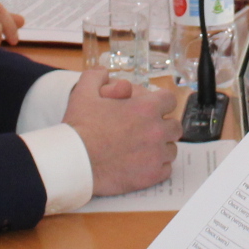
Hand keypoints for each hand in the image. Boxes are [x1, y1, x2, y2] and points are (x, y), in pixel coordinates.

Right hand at [65, 71, 181, 195]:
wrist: (74, 161)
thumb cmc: (80, 127)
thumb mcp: (84, 92)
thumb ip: (97, 76)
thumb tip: (105, 72)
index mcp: (146, 107)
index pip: (170, 100)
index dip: (161, 103)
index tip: (152, 109)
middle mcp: (156, 130)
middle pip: (174, 126)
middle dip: (163, 126)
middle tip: (147, 131)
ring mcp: (156, 155)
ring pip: (171, 149)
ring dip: (161, 147)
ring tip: (144, 149)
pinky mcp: (151, 175)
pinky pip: (166, 169)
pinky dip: (157, 167)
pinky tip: (143, 164)